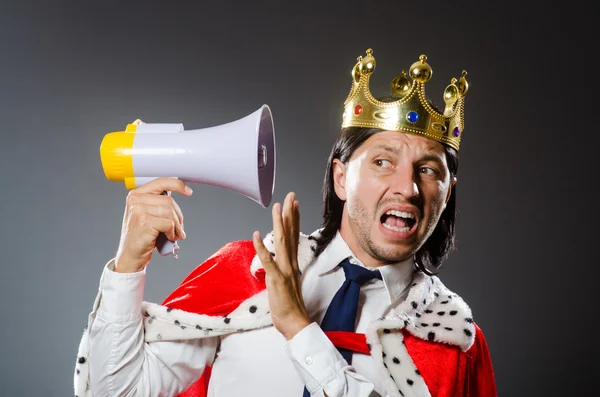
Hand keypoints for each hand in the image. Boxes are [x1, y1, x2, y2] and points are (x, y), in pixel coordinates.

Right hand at [114, 177, 192, 272]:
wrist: (130, 255)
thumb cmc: (141, 236)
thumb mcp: (146, 214)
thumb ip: (157, 202)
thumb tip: (179, 193)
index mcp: (136, 194)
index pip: (161, 182)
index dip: (177, 185)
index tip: (188, 191)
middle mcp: (135, 200)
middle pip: (169, 201)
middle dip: (178, 216)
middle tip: (179, 228)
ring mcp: (138, 210)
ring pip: (170, 212)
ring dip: (177, 226)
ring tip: (175, 234)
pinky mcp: (144, 222)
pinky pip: (169, 223)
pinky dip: (173, 232)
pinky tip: (169, 237)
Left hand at [253, 192, 310, 340]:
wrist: (296, 323)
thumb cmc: (290, 306)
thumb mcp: (287, 283)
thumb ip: (284, 270)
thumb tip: (279, 261)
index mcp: (292, 264)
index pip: (294, 236)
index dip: (294, 219)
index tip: (294, 204)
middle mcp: (290, 264)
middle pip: (291, 234)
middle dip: (289, 213)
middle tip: (290, 195)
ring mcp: (284, 271)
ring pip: (282, 242)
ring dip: (279, 223)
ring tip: (277, 207)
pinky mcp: (277, 280)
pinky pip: (268, 261)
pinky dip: (262, 247)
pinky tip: (257, 234)